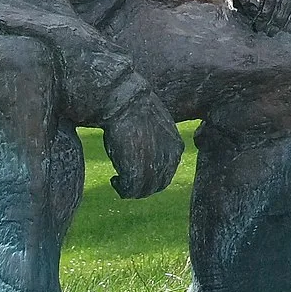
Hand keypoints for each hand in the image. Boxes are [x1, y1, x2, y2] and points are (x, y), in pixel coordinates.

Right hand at [101, 83, 182, 198]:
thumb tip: (148, 157)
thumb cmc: (134, 110)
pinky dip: (122, 189)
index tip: (135, 172)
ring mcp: (154, 164)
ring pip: (145, 190)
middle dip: (141, 186)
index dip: (151, 176)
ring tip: (118, 180)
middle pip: (158, 184)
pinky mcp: (137, 168)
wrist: (126, 101)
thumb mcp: (154, 128)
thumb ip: (157, 145)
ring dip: (131, 189)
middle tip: (125, 180)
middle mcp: (169, 158)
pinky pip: (131, 189)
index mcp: (176, 147)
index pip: (167, 173)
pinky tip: (114, 179)